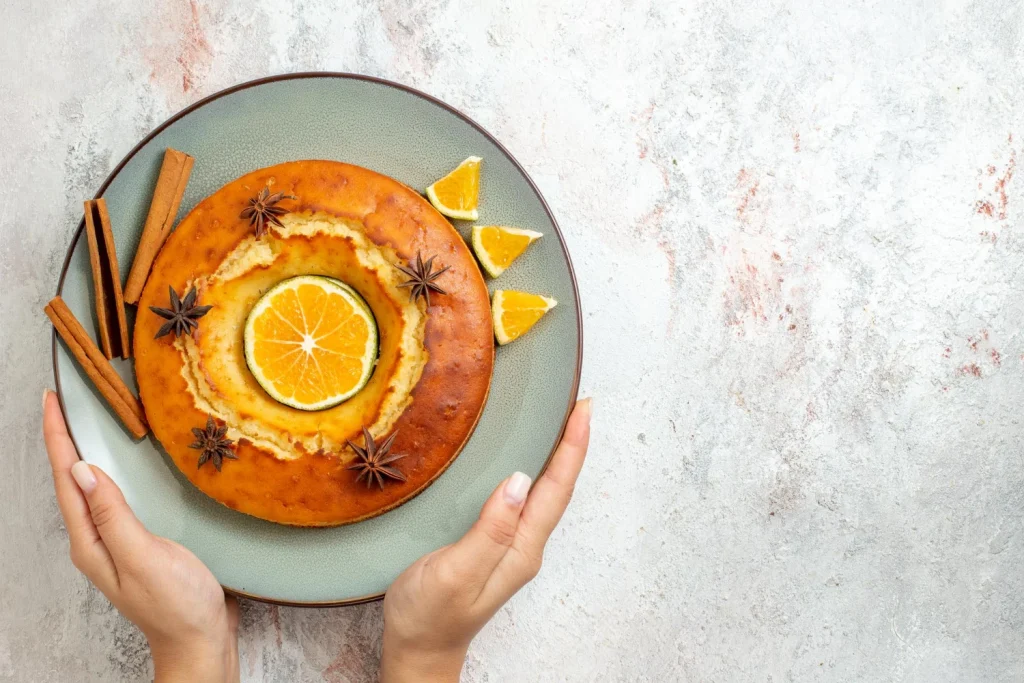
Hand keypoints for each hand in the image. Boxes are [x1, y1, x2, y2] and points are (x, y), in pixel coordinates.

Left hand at [42, 390, 239, 682]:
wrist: (202, 640)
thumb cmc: (176, 605)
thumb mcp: (143, 557)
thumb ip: (113, 515)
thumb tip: (83, 471)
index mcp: (91, 541)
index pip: (66, 479)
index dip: (59, 437)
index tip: (52, 400)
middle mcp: (98, 539)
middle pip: (73, 480)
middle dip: (65, 438)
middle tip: (63, 400)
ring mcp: (118, 541)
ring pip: (93, 487)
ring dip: (85, 452)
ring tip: (84, 421)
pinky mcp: (140, 541)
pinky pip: (117, 497)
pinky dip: (114, 471)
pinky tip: (123, 463)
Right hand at [380, 397, 592, 681]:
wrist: (418, 650)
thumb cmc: (430, 616)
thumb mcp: (454, 573)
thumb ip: (489, 530)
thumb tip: (520, 481)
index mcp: (521, 549)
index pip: (555, 490)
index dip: (572, 448)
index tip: (583, 411)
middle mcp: (524, 546)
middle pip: (557, 488)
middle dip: (572, 445)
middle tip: (580, 405)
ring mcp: (511, 546)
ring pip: (544, 494)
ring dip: (557, 457)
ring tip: (564, 423)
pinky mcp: (494, 544)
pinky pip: (524, 501)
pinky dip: (533, 472)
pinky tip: (524, 461)